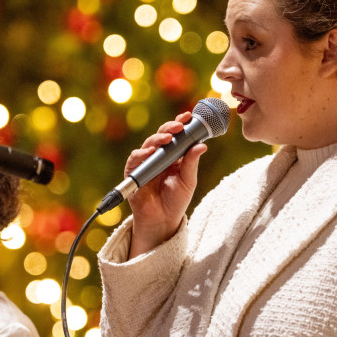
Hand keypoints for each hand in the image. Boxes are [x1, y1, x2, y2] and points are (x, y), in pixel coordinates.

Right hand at [127, 112, 207, 255]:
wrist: (162, 220)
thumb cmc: (176, 200)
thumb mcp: (188, 180)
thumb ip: (192, 162)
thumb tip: (202, 145)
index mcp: (173, 155)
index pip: (176, 135)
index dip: (181, 123)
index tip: (189, 116)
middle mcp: (159, 156)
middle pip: (162, 135)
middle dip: (170, 127)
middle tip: (179, 125)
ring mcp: (146, 163)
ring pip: (149, 144)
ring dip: (157, 138)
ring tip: (167, 138)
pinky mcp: (134, 172)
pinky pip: (136, 159)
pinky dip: (142, 154)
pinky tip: (151, 152)